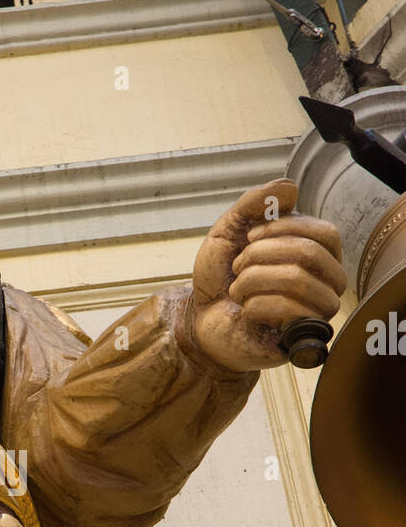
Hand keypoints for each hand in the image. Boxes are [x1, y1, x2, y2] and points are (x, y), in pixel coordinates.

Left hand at [189, 179, 345, 371]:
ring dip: (253, 279)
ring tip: (237, 289)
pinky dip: (254, 304)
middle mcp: (327, 282)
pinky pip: (288, 310)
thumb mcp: (229, 229)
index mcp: (318, 253)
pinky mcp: (300, 337)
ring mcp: (317, 312)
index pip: (325, 233)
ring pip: (298, 280)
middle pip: (310, 254)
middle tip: (237, 266)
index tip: (249, 236)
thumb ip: (254, 203)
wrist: (199, 319)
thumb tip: (292, 188)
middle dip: (260, 255)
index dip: (284, 229)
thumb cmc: (219, 276)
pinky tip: (244, 310)